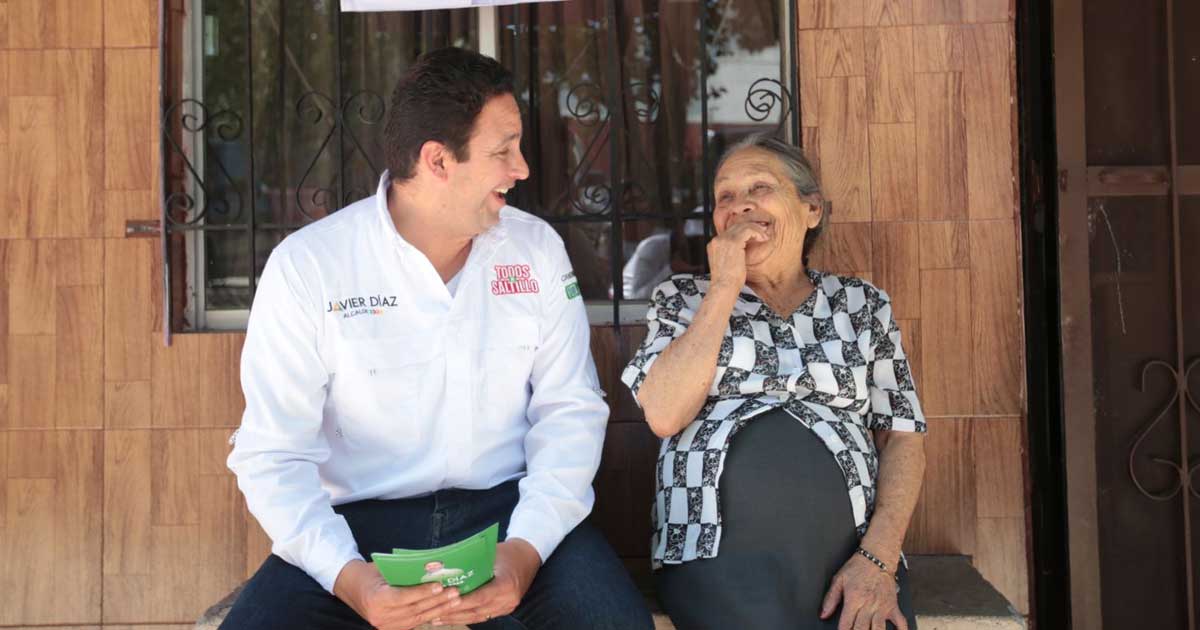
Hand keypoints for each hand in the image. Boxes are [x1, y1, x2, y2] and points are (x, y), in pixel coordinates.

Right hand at [333, 559, 461, 629]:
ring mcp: (384, 626)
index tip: (440, 586)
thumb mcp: (385, 568)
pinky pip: (413, 624)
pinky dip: (429, 616)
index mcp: (376, 598)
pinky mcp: (389, 629)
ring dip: (437, 610)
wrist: (351, 586)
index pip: (403, 597)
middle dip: (437, 601)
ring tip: (454, 601)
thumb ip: (406, 571)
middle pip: (413, 610)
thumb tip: (433, 568)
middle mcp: (379, 616)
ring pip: (416, 619)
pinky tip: (443, 609)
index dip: (422, 592)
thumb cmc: (370, 573)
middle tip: (454, 592)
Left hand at [432, 538, 541, 625]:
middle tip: (433, 613)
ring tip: (437, 618)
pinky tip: (452, 617)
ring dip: (457, 618)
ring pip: (478, 617)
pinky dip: (466, 616)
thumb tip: (445, 567)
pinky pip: (482, 616)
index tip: (446, 603)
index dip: (464, 601)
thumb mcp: (491, 554)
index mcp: (507, 584)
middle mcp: (509, 599)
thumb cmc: (507, 552)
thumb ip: (472, 564)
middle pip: (477, 610)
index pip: (482, 596)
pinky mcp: (504, 609)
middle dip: (454, 613)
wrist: (528, 557)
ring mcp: (507, 607)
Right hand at [707, 222, 768, 290]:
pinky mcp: (733, 242)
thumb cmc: (727, 282)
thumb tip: (741, 251)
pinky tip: (763, 239)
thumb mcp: (727, 265)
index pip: (730, 231)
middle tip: (762, 232)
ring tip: (764, 237)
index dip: (744, 231)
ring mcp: (723, 240)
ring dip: (756, 229)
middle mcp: (717, 240)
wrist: (723, 288)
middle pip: (736, 225)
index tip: (754, 235)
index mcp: (714, 245)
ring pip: (742, 226)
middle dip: (751, 227)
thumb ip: (731, 254)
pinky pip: (748, 230)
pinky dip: (757, 233)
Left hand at [819, 554, 907, 629]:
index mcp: (854, 599)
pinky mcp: (893, 607)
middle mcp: (868, 605)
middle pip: (861, 629)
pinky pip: (900, 623)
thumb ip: (830, 599)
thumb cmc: (858, 568)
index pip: (846, 624)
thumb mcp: (839, 580)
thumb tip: (823, 614)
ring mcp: (882, 607)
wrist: (877, 558)